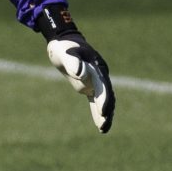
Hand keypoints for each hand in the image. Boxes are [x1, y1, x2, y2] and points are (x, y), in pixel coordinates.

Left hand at [33, 6, 114, 133]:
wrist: (64, 41)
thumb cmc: (64, 46)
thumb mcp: (66, 52)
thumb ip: (73, 62)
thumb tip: (81, 74)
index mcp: (97, 66)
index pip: (103, 85)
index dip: (104, 99)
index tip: (104, 111)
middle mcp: (100, 74)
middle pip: (107, 95)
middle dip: (106, 110)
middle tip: (104, 126)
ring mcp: (96, 80)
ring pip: (103, 99)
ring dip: (105, 114)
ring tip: (103, 130)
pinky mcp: (89, 85)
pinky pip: (96, 100)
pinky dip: (98, 111)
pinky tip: (99, 125)